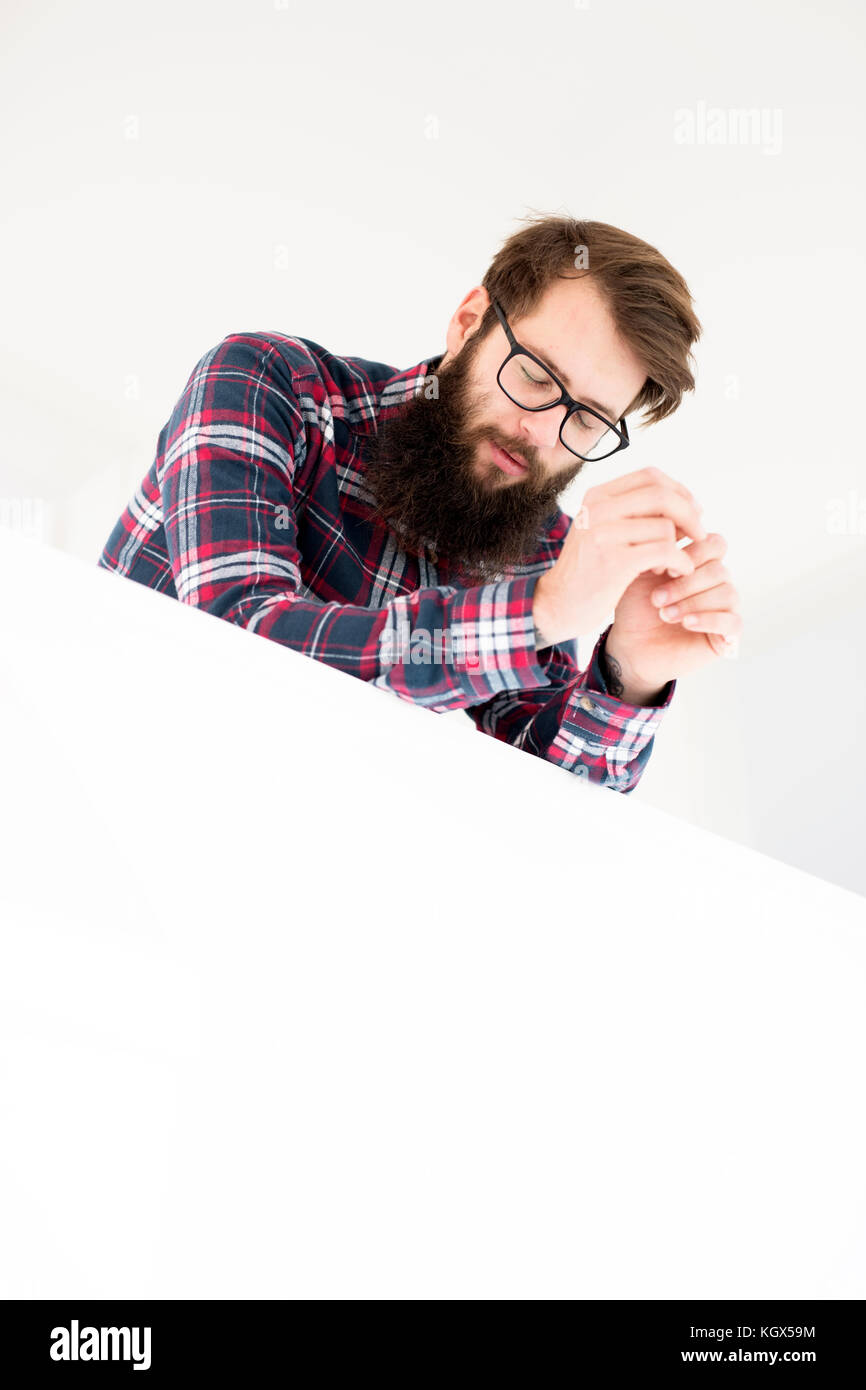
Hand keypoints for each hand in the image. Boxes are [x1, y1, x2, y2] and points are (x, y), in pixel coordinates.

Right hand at [532, 466, 706, 646]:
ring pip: (666, 526)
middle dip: (690, 514)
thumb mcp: (602, 530)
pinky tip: (677, 572)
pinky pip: (666, 551)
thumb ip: (633, 512)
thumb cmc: (588, 570)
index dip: (679, 490)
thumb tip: (685, 501)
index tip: (692, 511)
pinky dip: (681, 562)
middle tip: (700, 534)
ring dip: (680, 546)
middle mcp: (598, 509)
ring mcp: (605, 534)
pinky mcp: (616, 561)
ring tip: (671, 564)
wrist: (557, 605)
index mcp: (597, 496)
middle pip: (662, 495)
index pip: (650, 476)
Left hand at [606, 530, 742, 688]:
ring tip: (664, 613)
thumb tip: (672, 521)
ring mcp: (725, 607)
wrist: (630, 646)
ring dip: (692, 601)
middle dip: (686, 582)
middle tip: (656, 598)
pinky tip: (685, 623)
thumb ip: (658, 547)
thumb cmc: (635, 607)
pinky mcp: (727, 635)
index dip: (690, 553)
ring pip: (727, 592)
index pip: (714, 543)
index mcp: (701, 562)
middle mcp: (717, 582)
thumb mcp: (641, 573)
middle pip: (719, 568)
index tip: (658, 569)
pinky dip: (707, 619)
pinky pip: (733, 621)